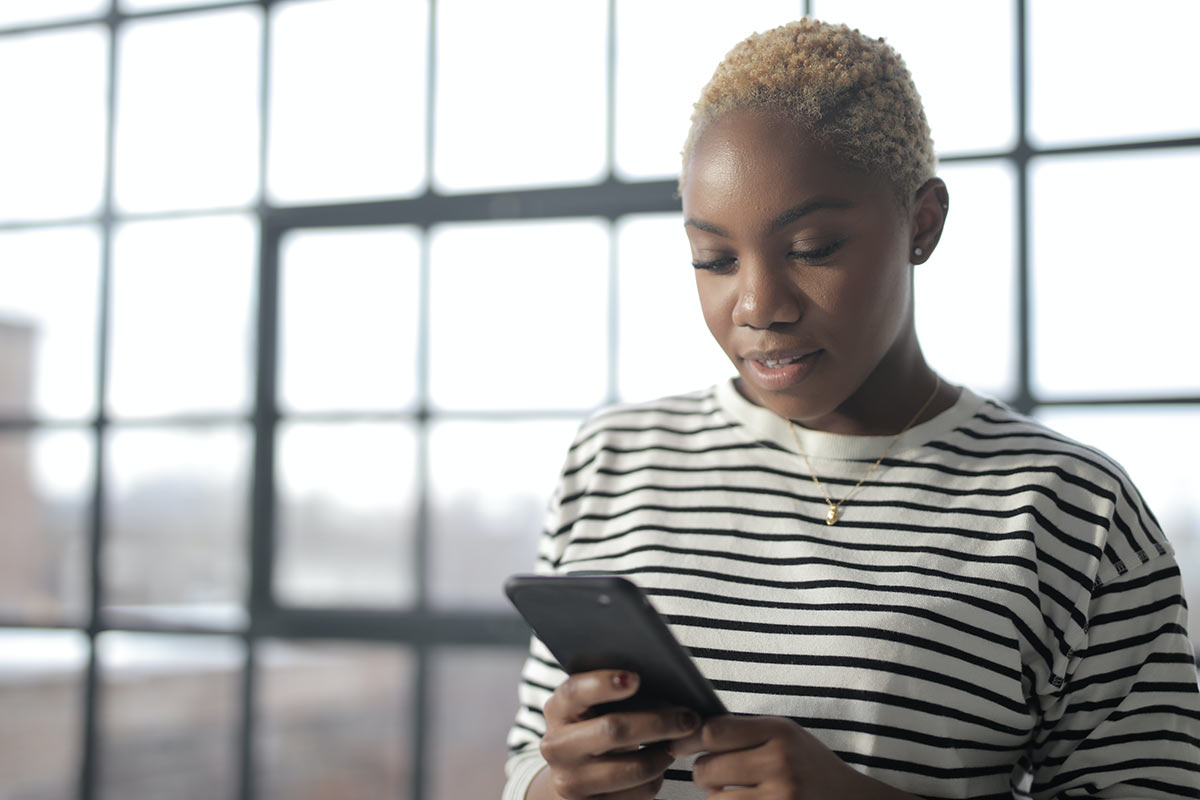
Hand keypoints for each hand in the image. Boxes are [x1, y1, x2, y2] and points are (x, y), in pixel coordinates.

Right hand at [534, 669, 701, 799]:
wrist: (573, 777)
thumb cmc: (595, 729)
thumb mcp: (594, 708)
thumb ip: (617, 691)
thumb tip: (665, 681)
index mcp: (558, 710)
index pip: (575, 691)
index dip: (604, 683)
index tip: (636, 678)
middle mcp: (557, 746)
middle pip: (613, 730)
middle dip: (658, 722)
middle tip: (689, 717)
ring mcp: (571, 781)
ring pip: (634, 768)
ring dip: (665, 754)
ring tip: (679, 742)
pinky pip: (639, 793)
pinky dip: (658, 778)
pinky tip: (660, 763)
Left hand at [669, 715, 914, 798]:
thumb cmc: (809, 764)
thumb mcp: (785, 735)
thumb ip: (745, 732)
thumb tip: (690, 733)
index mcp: (779, 731)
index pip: (714, 731)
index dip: (688, 739)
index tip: (678, 745)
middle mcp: (779, 763)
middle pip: (707, 768)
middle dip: (702, 773)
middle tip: (711, 773)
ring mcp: (780, 797)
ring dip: (716, 798)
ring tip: (733, 792)